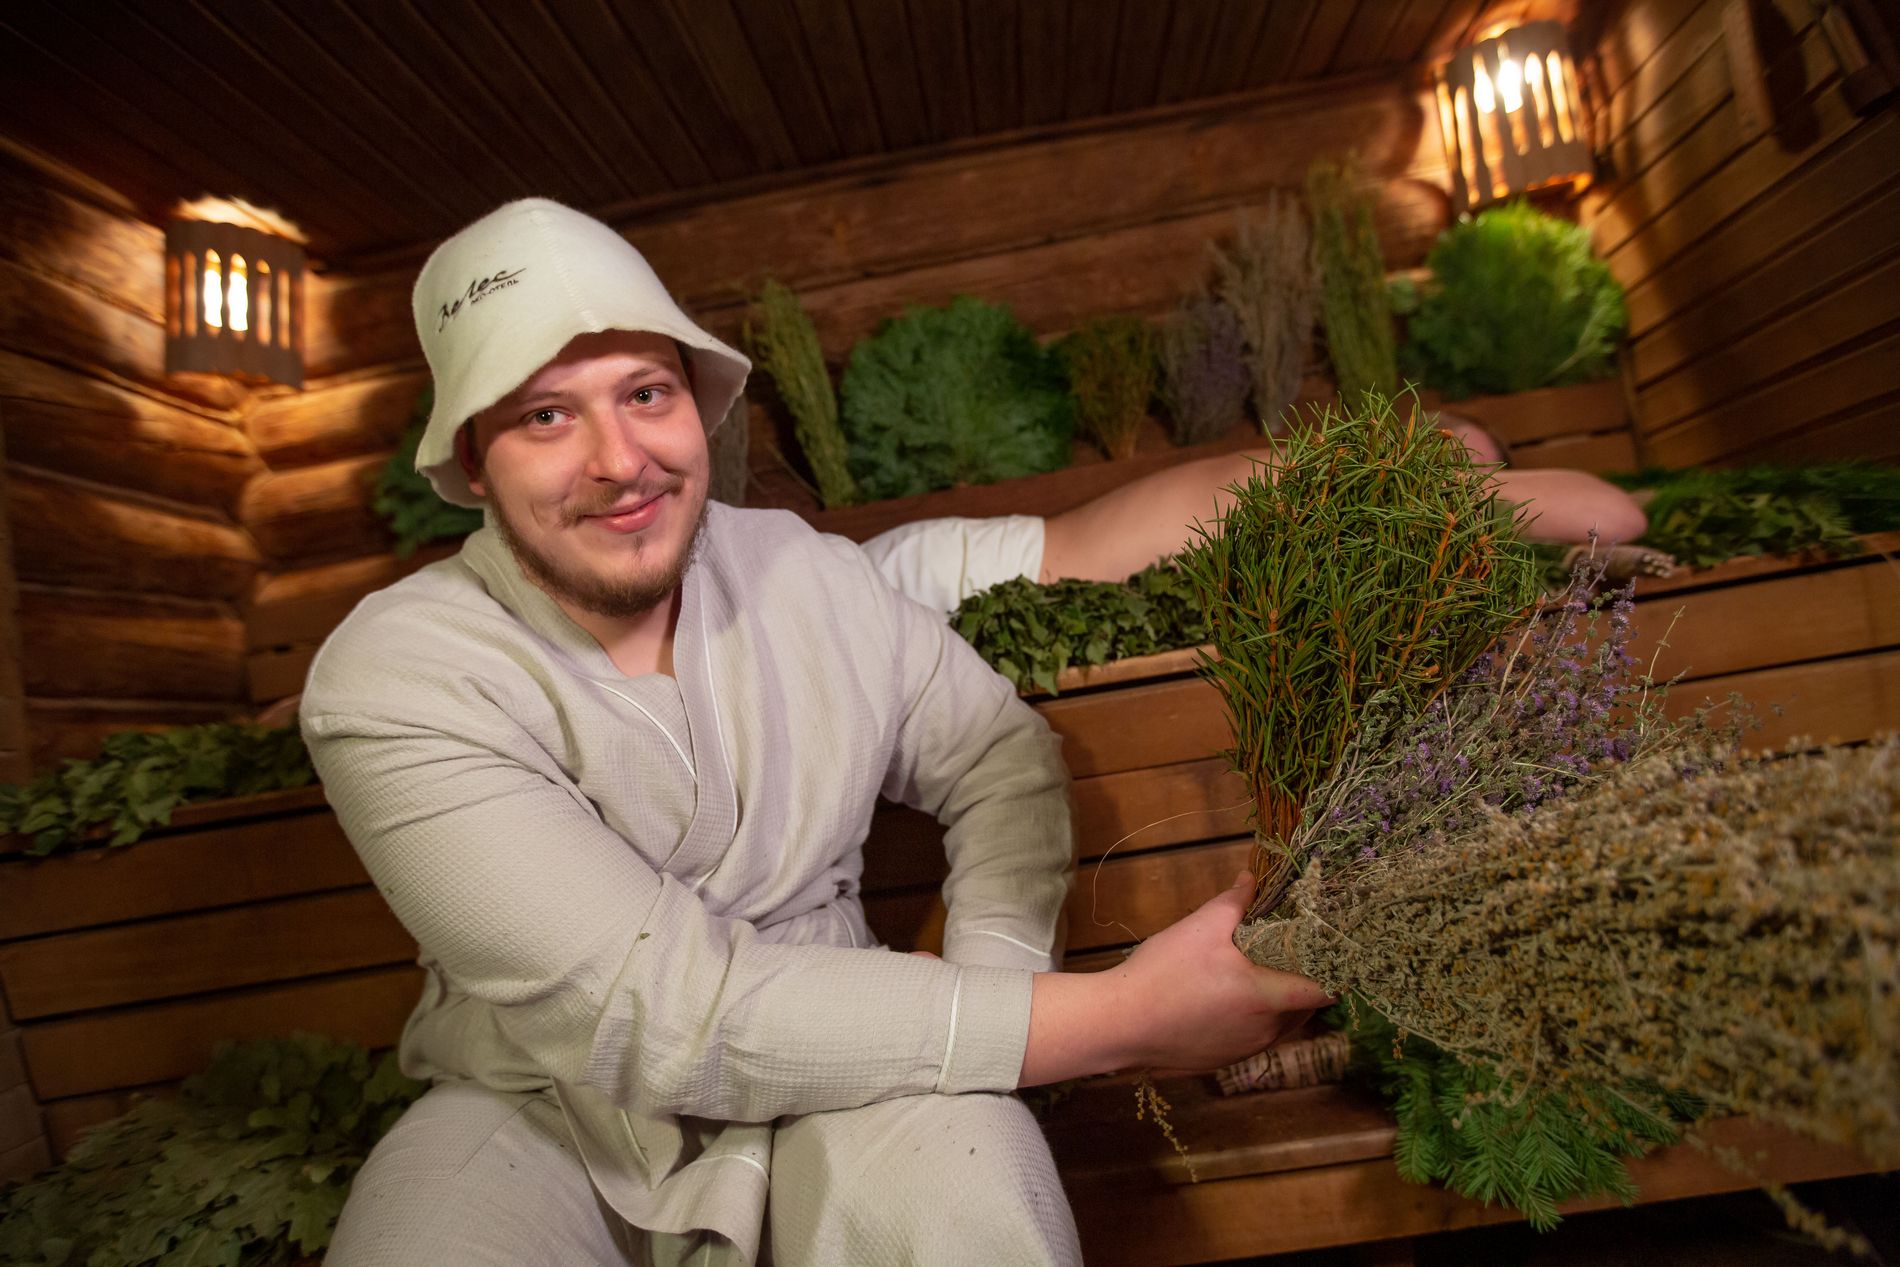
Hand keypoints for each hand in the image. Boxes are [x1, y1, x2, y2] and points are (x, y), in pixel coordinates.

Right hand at [1098, 870, 1334, 1071]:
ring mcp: (1244, 1051)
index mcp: (1268, 999)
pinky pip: (1254, 1037)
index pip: (1328, 991)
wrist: (1119, 1024)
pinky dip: (1254, 1017)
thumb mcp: (1202, 927)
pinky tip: (1227, 997)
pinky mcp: (1223, 1061)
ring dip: (1279, 1000)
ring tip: (1258, 971)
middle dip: (1305, 979)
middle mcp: (1265, 1032)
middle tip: (1292, 950)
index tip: (1333, 947)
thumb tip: (1253, 878)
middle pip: (1306, 1008)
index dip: (1337, 968)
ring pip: (1281, 1025)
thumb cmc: (1163, 974)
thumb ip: (1236, 901)